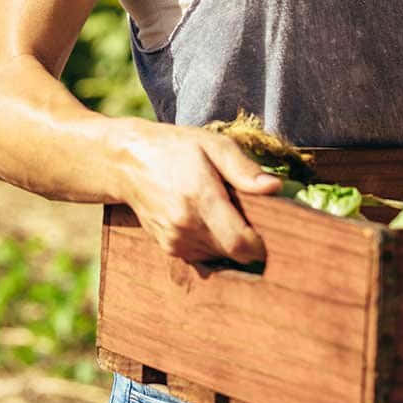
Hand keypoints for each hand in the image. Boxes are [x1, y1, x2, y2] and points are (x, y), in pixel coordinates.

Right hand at [116, 120, 281, 263]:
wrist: (127, 162)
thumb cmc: (175, 148)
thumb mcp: (213, 145)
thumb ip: (244, 169)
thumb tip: (274, 188)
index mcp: (200, 199)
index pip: (240, 243)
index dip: (262, 245)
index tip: (274, 233)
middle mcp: (185, 226)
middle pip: (233, 253)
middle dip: (248, 239)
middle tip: (250, 214)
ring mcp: (174, 241)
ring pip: (219, 256)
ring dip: (230, 241)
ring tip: (224, 211)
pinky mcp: (168, 248)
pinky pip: (203, 255)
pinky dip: (213, 243)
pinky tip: (208, 219)